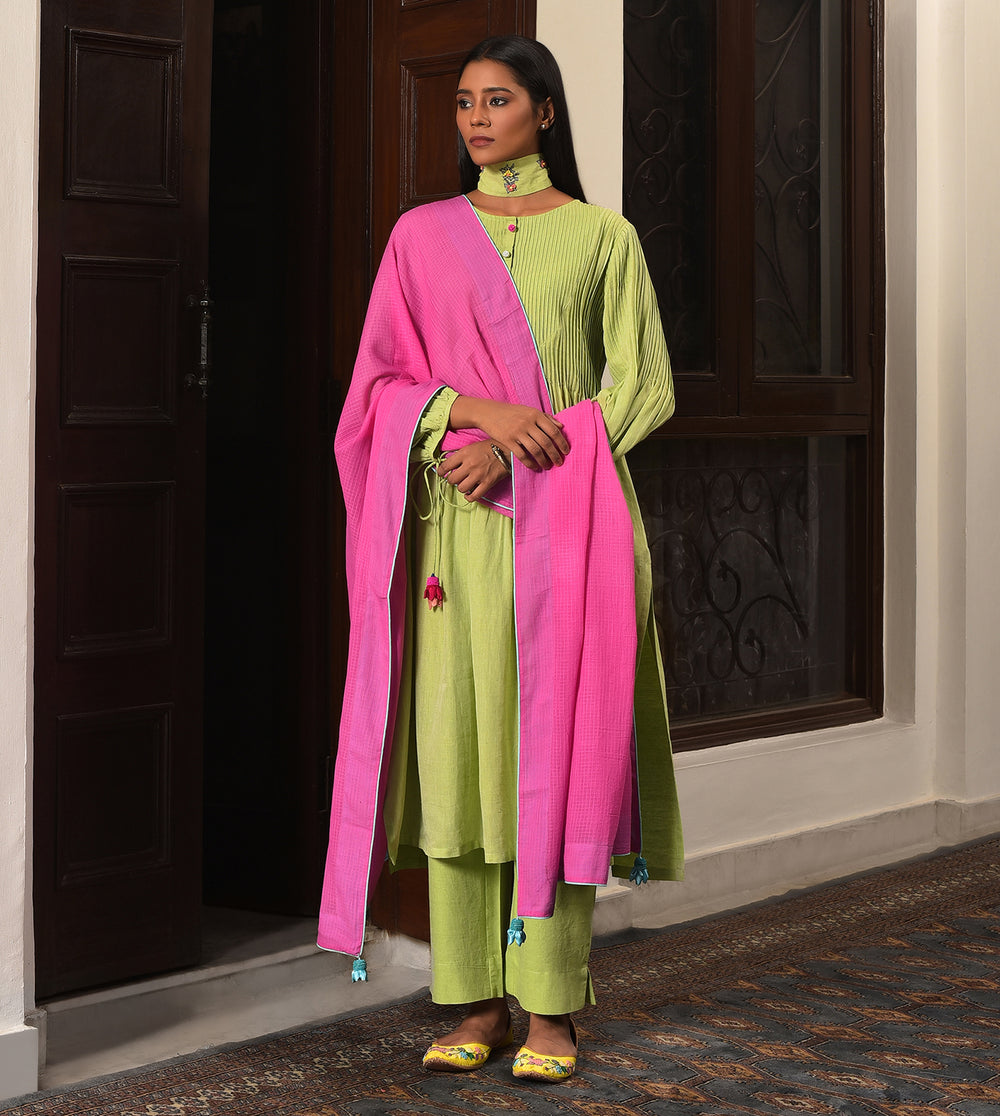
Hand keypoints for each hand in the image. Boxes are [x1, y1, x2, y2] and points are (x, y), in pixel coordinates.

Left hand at [435, 440, 509, 502]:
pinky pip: (474, 496)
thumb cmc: (489, 447)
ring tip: (464, 484)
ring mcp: (478, 475)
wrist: (506, 450)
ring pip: (461, 488)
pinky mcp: (487, 483)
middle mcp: (470, 465)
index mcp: (464, 454)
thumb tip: (449, 465)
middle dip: (452, 480)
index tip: (441, 473)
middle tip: (455, 478)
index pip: (445, 466)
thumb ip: (460, 456)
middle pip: (452, 479)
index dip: (440, 471)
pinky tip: (469, 494)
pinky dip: (469, 497)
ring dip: (461, 487)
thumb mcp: (471, 446)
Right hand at [449, 398, 569, 471]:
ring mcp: (517, 432)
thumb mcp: (529, 411)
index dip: (562, 443)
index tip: (566, 451)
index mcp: (535, 414)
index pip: (553, 431)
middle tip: (559, 463)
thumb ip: (546, 417)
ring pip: (536, 450)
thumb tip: (561, 426)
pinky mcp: (508, 440)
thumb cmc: (511, 412)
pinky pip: (522, 455)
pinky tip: (535, 467)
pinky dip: (530, 463)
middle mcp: (528, 423)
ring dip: (544, 461)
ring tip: (547, 466)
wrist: (489, 413)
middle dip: (555, 455)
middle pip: (546, 442)